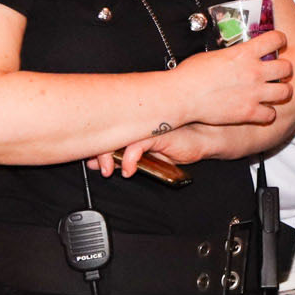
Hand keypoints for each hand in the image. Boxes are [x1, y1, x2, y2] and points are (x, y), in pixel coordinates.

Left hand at [95, 124, 212, 177]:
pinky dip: (129, 160)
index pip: (110, 134)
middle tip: (98, 168)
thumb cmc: (179, 145)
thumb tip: (113, 166)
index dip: (97, 148)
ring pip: (118, 139)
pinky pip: (135, 146)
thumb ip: (133, 160)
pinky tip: (129, 169)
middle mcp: (138, 124)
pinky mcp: (156, 133)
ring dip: (109, 158)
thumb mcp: (151, 158)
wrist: (203, 140)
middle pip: (109, 135)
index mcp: (135, 127)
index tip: (91, 162)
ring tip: (109, 170)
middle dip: (98, 154)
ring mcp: (146, 127)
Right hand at [175, 32, 293, 125]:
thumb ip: (232, 55)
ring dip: (282, 91)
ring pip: (286, 91)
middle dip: (284, 69)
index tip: (277, 44)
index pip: (276, 39)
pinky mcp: (248, 112)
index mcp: (244, 53)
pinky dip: (267, 114)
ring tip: (274, 92)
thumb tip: (235, 55)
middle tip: (277, 72)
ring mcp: (254, 93)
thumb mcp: (214, 54)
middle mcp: (254, 71)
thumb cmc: (191, 74)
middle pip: (287, 67)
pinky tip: (260, 111)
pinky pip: (271, 114)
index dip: (279, 40)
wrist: (181, 95)